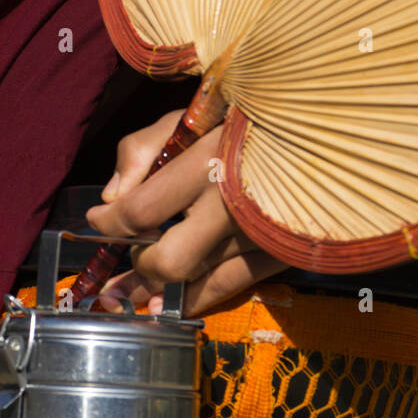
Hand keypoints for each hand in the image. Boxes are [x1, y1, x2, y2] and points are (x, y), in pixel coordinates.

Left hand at [84, 108, 286, 314]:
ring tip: (130, 296)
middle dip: (139, 263)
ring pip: (196, 283)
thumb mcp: (189, 117)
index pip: (141, 211)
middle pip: (168, 262)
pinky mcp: (281, 253)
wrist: (320, 133)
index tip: (98, 220)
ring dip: (157, 290)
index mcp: (208, 162)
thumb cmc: (244, 119)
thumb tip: (112, 197)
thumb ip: (141, 150)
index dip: (109, 223)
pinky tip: (172, 300)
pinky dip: (196, 297)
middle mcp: (233, 205)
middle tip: (130, 253)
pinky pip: (230, 288)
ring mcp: (260, 236)